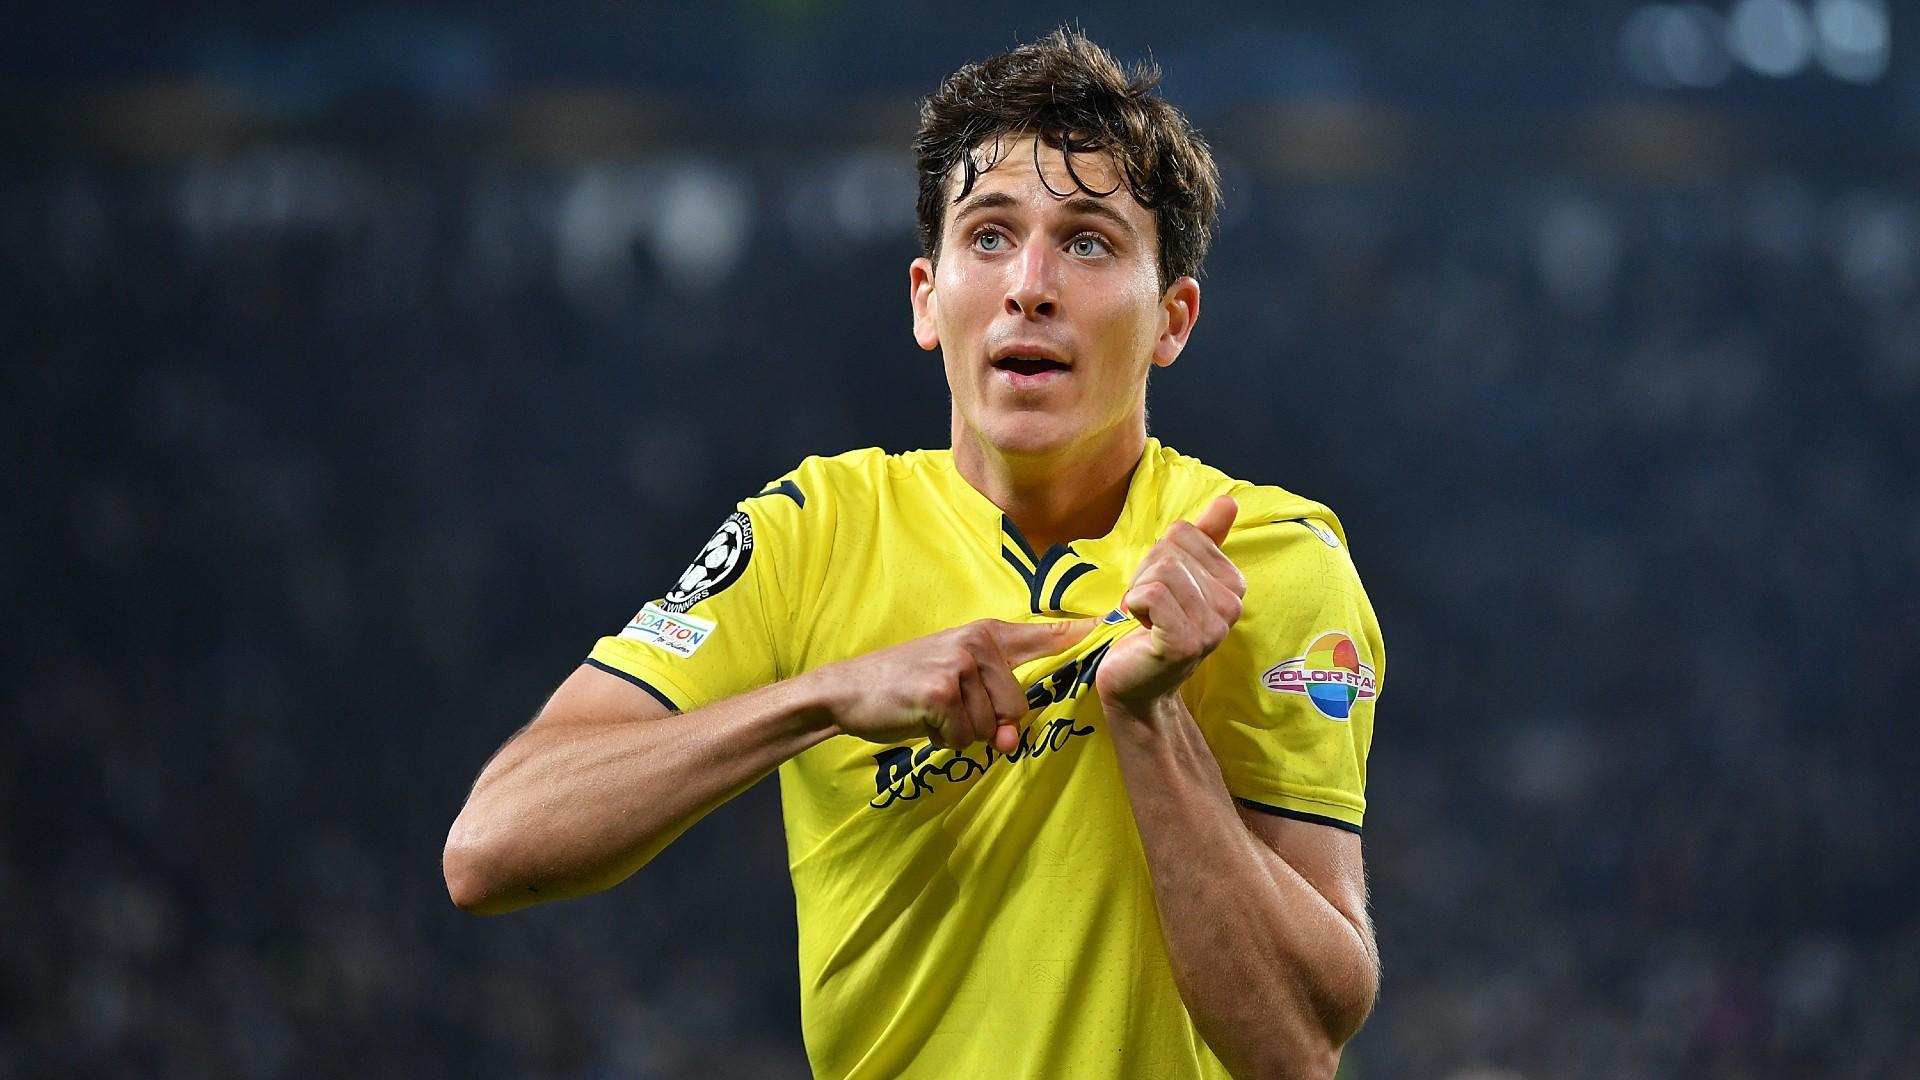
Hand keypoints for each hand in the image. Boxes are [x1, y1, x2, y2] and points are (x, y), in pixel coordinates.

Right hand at [813, 618, 1095, 752]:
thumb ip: (995, 705)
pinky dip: (942, 739)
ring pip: (989, 726)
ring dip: (960, 733)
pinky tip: (921, 720)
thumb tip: (1012, 741)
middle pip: (1017, 706)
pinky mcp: (941, 691)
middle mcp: (977, 643)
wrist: (847, 689)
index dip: (1077, 634)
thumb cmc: (905, 686)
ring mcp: (959, 664)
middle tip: (949, 711)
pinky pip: (963, 735)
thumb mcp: (953, 679)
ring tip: (931, 712)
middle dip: (987, 723)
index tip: (1109, 625)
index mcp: (985, 634)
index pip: (1042, 634)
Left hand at [1095, 495, 1245, 710]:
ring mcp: (1212, 626)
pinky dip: (1134, 606)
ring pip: (1162, 571)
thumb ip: (1205, 540)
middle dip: (1145, 575)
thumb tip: (1229, 501)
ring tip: (1145, 620)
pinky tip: (1141, 629)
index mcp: (1233, 585)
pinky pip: (1151, 595)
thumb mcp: (1179, 579)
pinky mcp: (1186, 642)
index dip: (1158, 557)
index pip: (1184, 533)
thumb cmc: (1153, 629)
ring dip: (1138, 593)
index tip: (1159, 592)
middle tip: (1149, 609)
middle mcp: (1232, 606)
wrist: (1137, 687)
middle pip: (1171, 550)